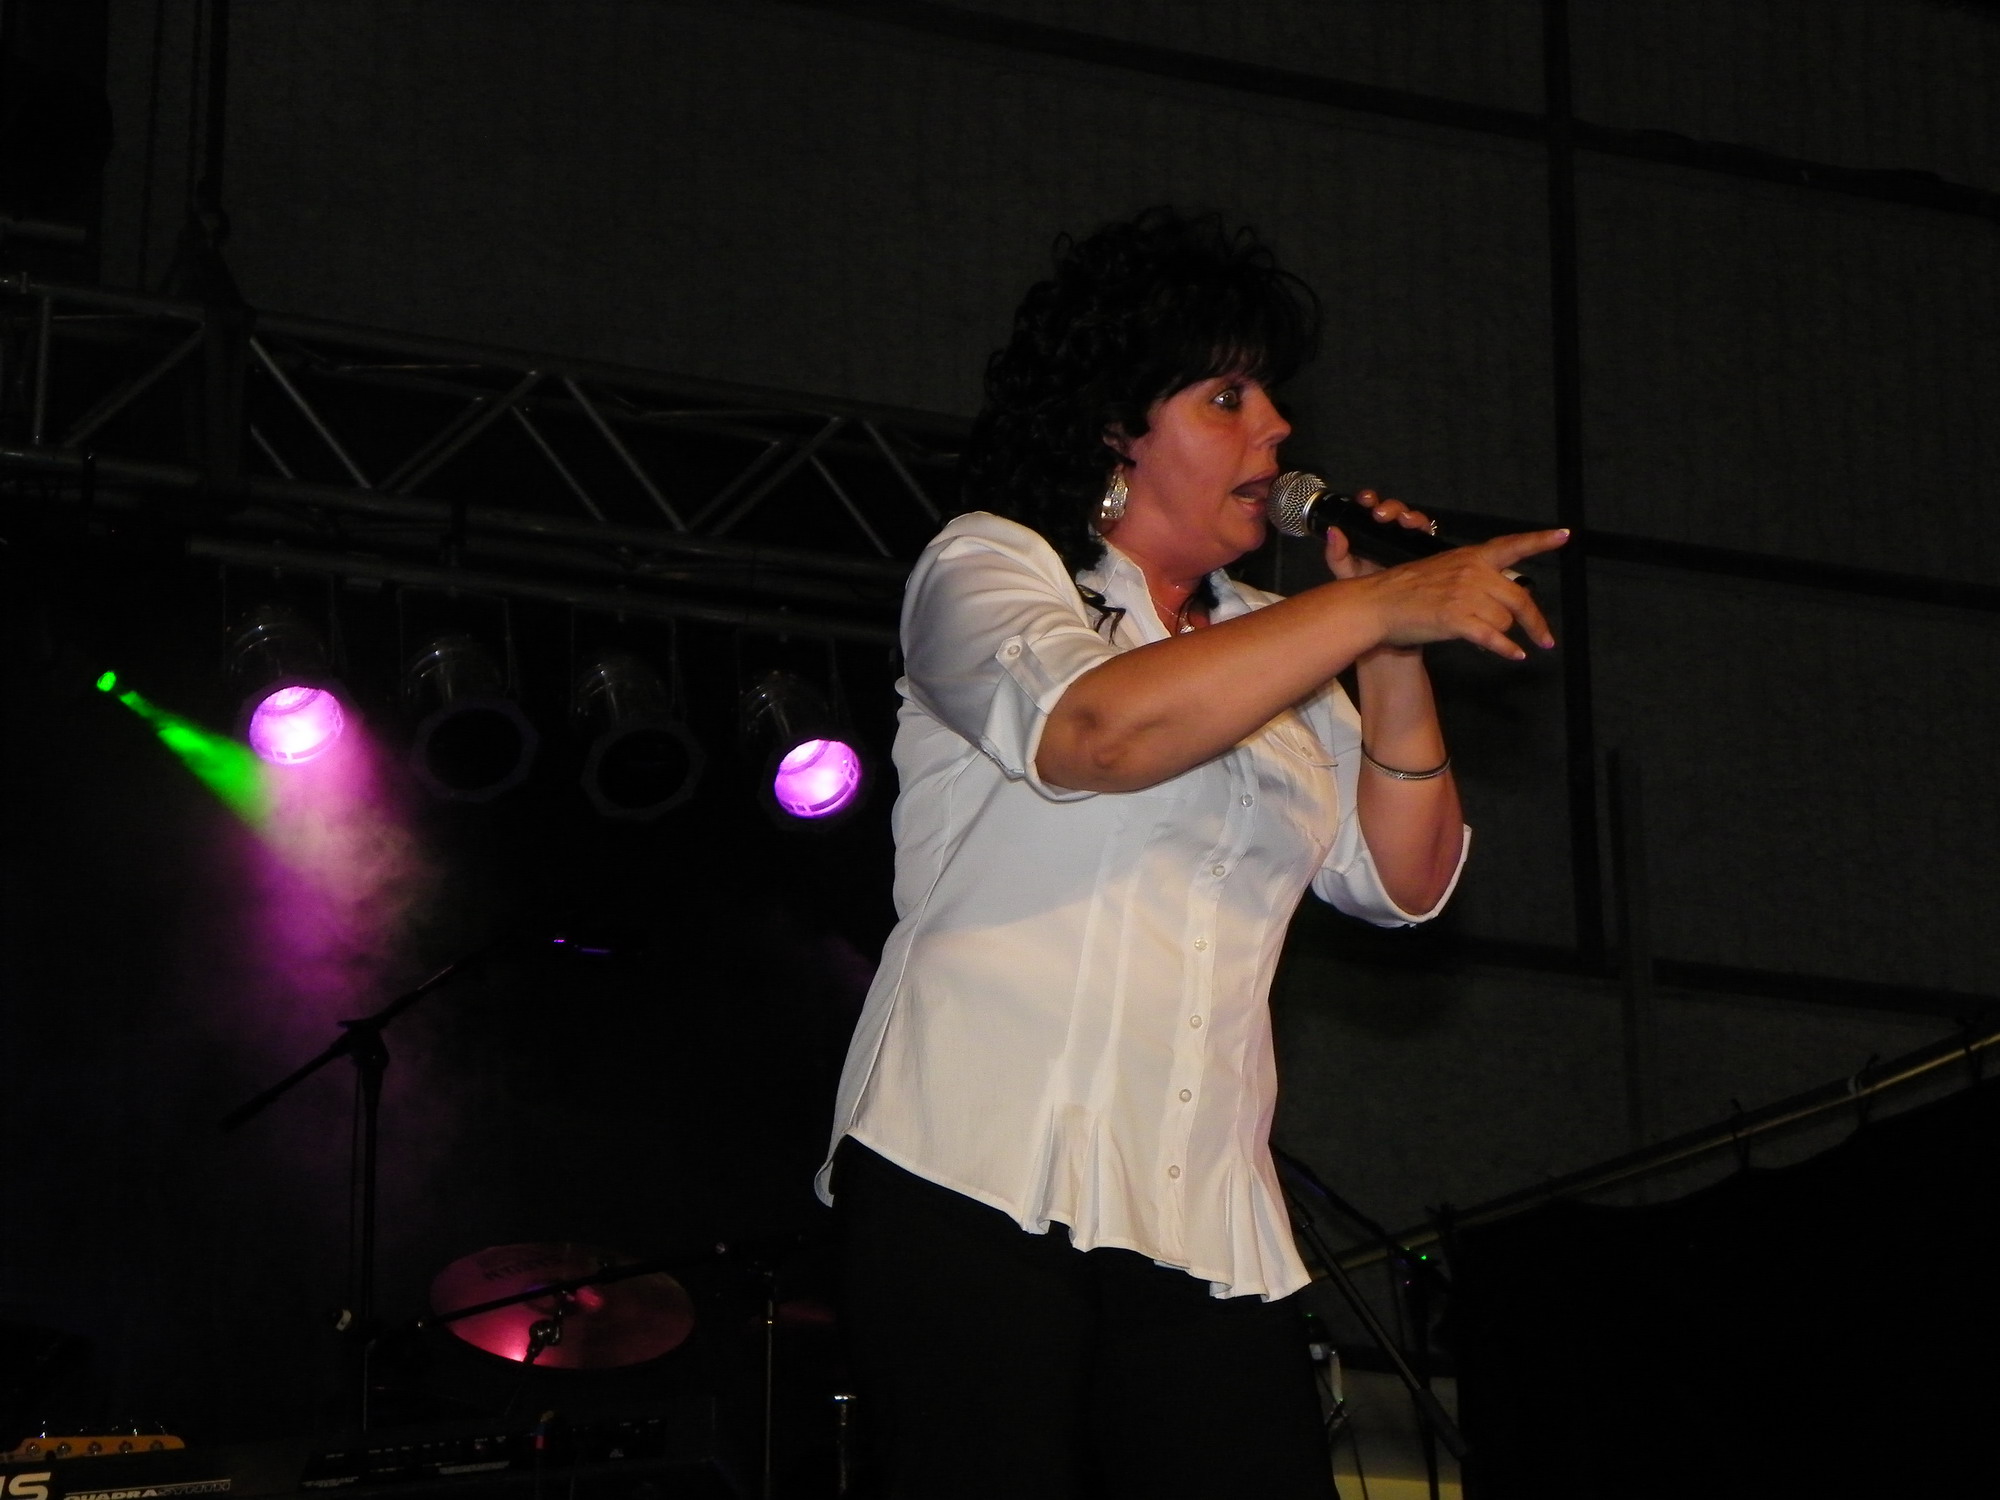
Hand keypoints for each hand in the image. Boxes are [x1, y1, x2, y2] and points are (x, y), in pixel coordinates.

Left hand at [1322, 490, 1436, 580]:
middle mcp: (1390, 533)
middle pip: (1394, 510)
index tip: (1366, 499)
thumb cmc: (1364, 589)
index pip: (1370, 508)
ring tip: (1403, 520)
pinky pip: (1428, 535)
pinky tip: (1419, 530)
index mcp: (1370, 532)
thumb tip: (1333, 532)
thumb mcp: (1345, 572)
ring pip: (1413, 519)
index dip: (1369, 499)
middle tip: (1380, 515)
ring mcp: (1408, 540)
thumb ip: (1336, 555)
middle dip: (1389, 507)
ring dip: (1409, 515)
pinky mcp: (1425, 550)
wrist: (1384, 610)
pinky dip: (1425, 528)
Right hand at [1347, 526, 1568, 660]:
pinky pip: (1492, 638)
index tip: (1564, 536)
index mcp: (1471, 557)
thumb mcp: (1441, 570)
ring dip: (1503, 636)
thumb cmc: (1404, 591)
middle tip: (1546, 638)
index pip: (1511, 545)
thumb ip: (1471, 578)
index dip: (1540, 541)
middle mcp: (1473, 573)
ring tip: (1493, 642)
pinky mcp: (1456, 620)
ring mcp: (1465, 596)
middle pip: (1520, 598)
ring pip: (1505, 621)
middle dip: (1536, 622)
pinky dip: (1506, 649)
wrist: (1376, 604)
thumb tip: (1496, 597)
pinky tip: (1514, 655)